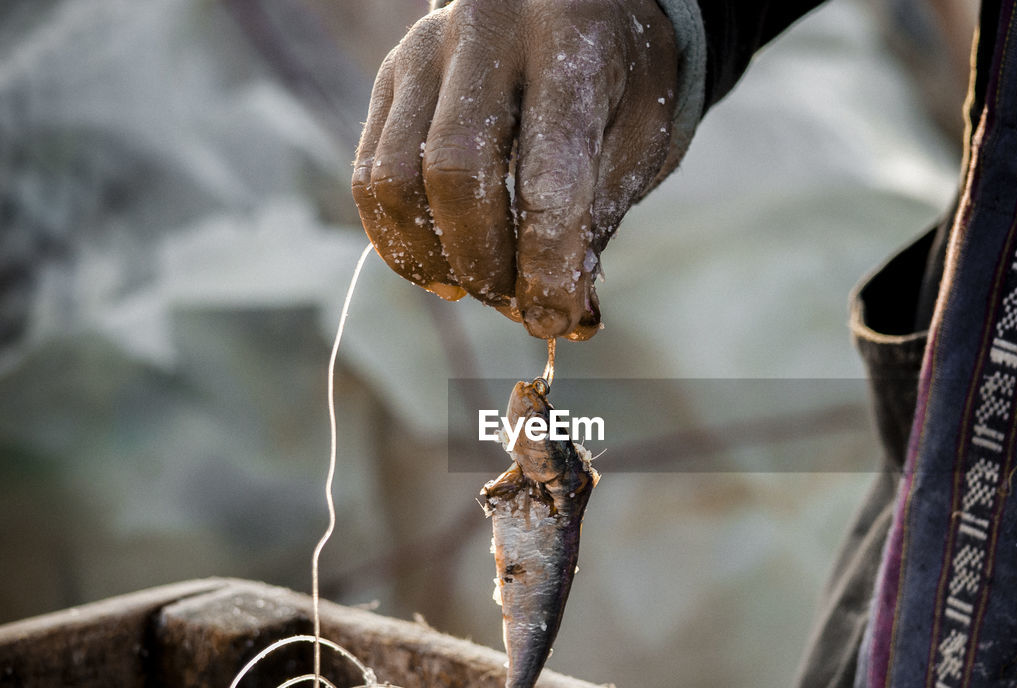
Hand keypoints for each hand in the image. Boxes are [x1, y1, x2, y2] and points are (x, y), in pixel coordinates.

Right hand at [352, 0, 678, 339]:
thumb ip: (600, 220)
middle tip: (518, 306)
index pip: (548, 173)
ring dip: (435, 259)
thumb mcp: (639, 137)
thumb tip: (569, 318)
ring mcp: (425, 49)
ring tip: (480, 290)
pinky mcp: (391, 74)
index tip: (558, 319)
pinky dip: (399, 240)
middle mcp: (485, 32)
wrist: (576, 0)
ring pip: (396, 179)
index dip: (550, 263)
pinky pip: (369, 174)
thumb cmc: (619, 78)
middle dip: (486, 264)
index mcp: (568, 41)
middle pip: (457, 175)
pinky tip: (442, 269)